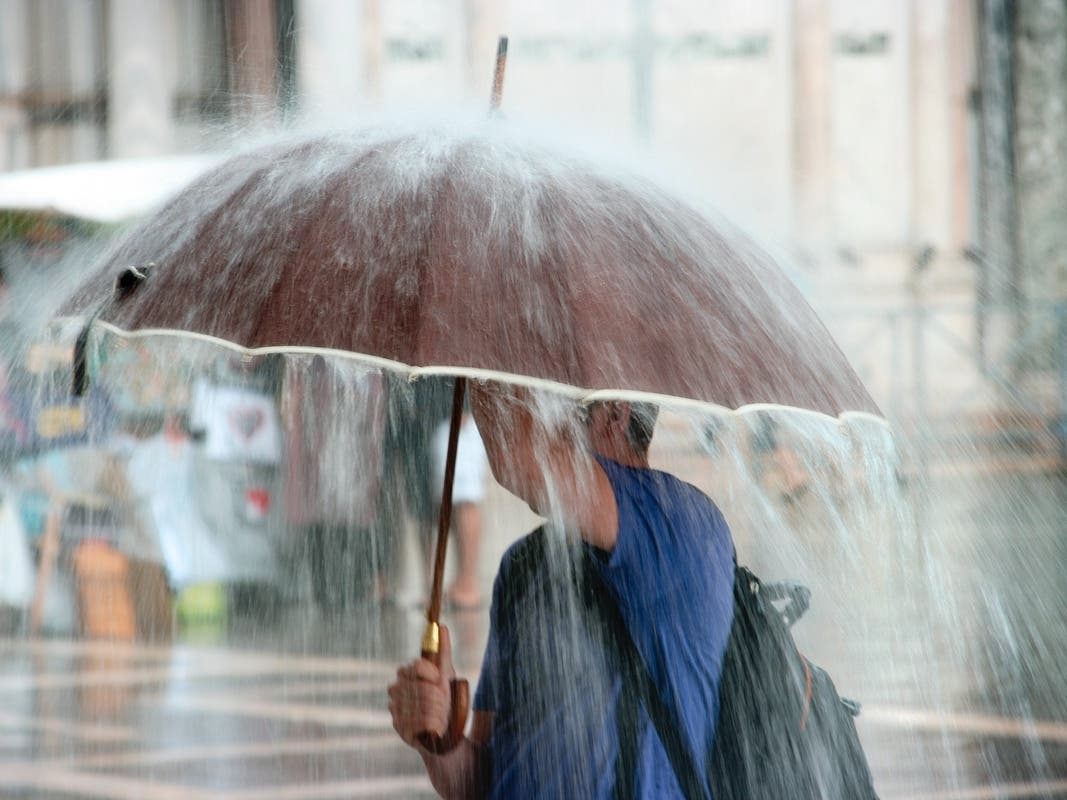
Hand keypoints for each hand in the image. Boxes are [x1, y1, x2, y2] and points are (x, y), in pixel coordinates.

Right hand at [388, 625, 454, 748]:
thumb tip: (442, 627)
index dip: (432, 674)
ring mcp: (395, 707)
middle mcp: (397, 688)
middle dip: (437, 698)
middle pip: (420, 688)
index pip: (417, 666)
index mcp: (407, 673)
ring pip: (420, 707)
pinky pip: (416, 724)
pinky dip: (430, 726)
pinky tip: (434, 727)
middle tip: (444, 704)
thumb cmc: (444, 697)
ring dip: (436, 713)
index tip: (441, 681)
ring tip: (441, 717)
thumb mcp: (447, 674)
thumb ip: (443, 650)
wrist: (443, 728)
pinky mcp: (397, 726)